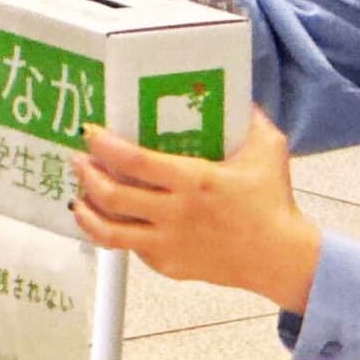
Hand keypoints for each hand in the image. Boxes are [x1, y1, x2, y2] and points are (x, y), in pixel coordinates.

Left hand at [72, 110, 320, 310]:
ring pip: (109, 230)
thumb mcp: (267, 149)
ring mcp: (168, 243)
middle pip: (111, 195)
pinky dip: (114, 230)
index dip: (105, 145)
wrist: (280, 258)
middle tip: (79, 159)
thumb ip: (249, 117)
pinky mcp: (168, 264)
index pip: (136, 161)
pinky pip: (130, 247)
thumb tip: (235, 94)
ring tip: (79, 194)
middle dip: (86, 174)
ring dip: (86, 209)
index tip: (90, 132)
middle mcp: (175, 213)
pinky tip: (111, 217)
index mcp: (195, 181)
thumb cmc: (273, 203)